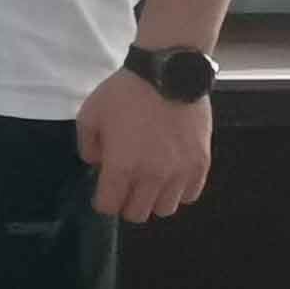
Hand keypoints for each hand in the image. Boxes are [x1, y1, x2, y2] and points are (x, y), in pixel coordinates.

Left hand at [76, 68, 212, 222]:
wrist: (167, 74)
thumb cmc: (124, 93)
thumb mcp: (89, 115)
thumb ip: (88, 146)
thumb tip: (98, 164)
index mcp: (122, 166)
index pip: (109, 207)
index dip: (103, 201)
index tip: (104, 191)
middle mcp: (152, 177)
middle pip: (137, 214)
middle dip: (126, 204)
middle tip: (125, 186)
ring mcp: (180, 173)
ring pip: (165, 209)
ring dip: (153, 200)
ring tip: (149, 181)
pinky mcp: (201, 164)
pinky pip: (190, 195)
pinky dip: (178, 191)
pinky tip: (170, 175)